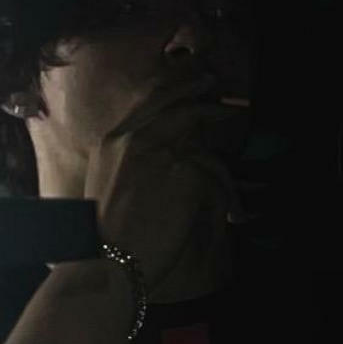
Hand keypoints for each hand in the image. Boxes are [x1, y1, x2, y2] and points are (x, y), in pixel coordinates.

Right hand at [85, 73, 248, 310]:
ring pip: (205, 147)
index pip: (151, 101)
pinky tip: (233, 217)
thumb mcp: (108, 183)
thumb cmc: (106, 233)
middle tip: (229, 106)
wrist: (109, 257)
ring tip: (236, 193)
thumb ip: (131, 160)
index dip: (178, 91)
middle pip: (181, 107)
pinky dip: (230, 198)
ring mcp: (163, 151)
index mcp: (114, 139)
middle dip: (208, 103)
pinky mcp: (186, 171)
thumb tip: (164, 155)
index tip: (198, 86)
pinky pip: (219, 176)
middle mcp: (137, 137)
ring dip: (224, 172)